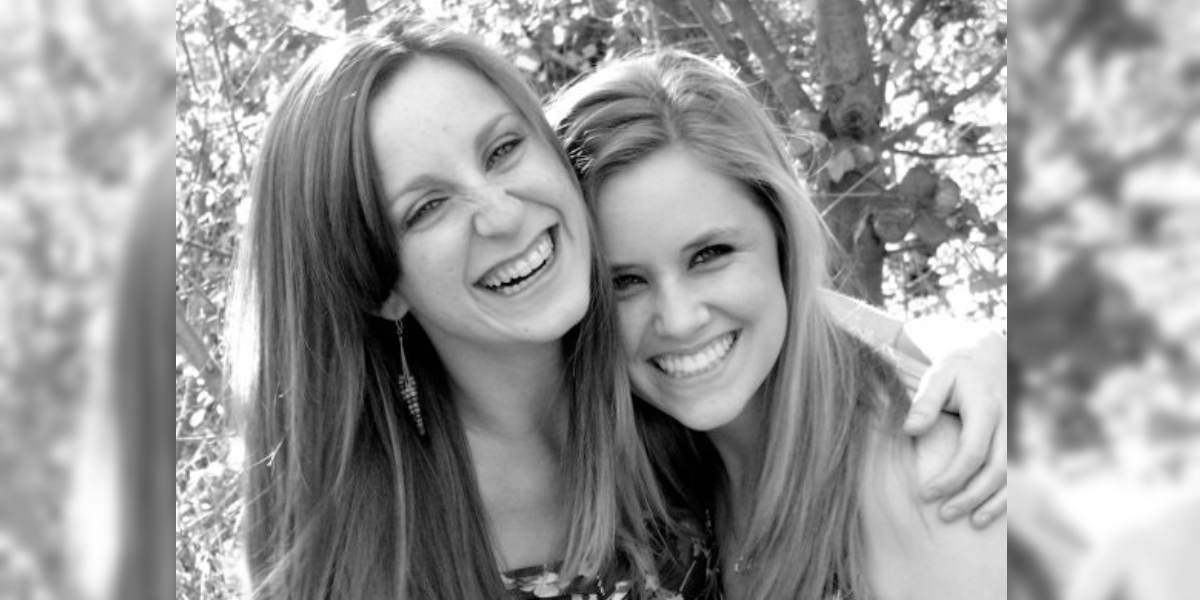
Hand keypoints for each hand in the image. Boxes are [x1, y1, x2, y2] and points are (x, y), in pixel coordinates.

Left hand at [900, 321, 1006, 528]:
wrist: (990, 354)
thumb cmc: (958, 369)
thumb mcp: (938, 376)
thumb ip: (925, 403)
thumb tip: (910, 429)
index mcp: (985, 409)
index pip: (971, 452)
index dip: (951, 477)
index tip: (927, 493)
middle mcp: (1007, 424)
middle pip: (995, 470)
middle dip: (971, 496)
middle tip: (944, 514)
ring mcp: (1017, 434)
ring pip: (1011, 476)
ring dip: (993, 502)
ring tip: (972, 522)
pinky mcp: (1018, 441)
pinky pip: (1016, 474)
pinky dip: (1005, 496)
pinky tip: (989, 511)